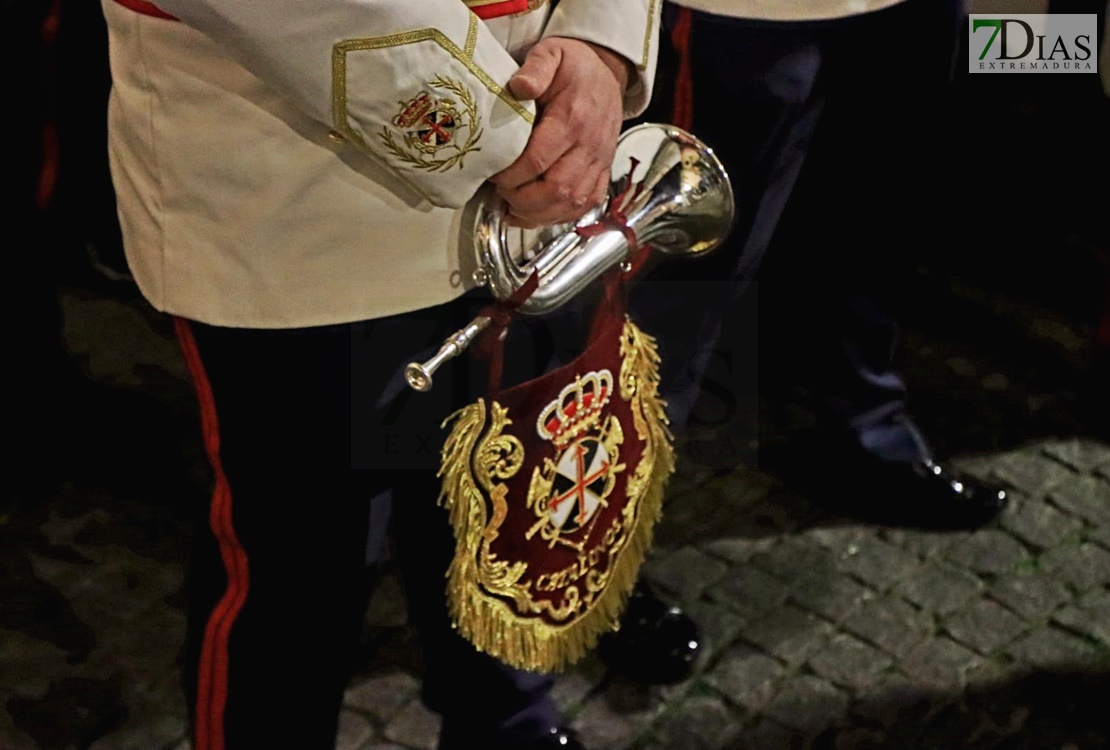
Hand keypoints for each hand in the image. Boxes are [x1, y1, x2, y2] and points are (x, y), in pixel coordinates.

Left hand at [490, 37, 629, 227]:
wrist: (606, 75)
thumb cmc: (573, 67)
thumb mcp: (552, 53)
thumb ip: (536, 67)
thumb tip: (518, 86)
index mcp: (572, 119)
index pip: (538, 160)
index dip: (511, 175)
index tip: (492, 174)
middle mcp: (589, 146)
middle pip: (555, 189)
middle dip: (521, 199)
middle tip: (500, 193)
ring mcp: (598, 162)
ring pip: (570, 203)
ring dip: (537, 214)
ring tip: (511, 209)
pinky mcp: (602, 173)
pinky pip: (584, 206)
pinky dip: (558, 217)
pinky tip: (535, 215)